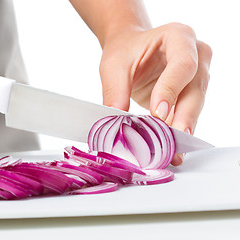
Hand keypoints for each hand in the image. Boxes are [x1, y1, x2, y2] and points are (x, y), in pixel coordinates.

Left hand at [99, 23, 211, 164]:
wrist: (130, 49)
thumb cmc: (124, 51)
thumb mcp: (114, 65)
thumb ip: (115, 91)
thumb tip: (116, 122)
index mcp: (179, 37)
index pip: (183, 65)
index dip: (171, 90)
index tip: (158, 113)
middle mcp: (196, 55)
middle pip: (196, 88)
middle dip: (184, 117)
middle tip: (172, 140)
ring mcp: (198, 76)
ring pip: (196, 105)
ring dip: (182, 129)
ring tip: (172, 152)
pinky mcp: (191, 95)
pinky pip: (188, 114)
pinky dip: (178, 131)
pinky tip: (171, 149)